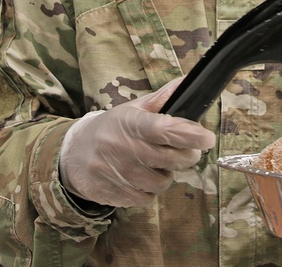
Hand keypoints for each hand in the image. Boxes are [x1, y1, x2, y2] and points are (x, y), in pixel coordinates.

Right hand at [59, 78, 216, 207]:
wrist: (73, 153)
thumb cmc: (112, 128)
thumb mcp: (133, 109)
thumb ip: (163, 98)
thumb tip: (189, 82)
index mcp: (130, 122)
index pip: (164, 129)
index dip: (190, 134)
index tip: (207, 137)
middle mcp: (123, 148)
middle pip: (171, 160)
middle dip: (187, 156)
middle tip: (186, 150)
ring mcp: (117, 173)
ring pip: (162, 183)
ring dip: (166, 175)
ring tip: (155, 164)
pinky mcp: (113, 194)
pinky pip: (147, 199)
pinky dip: (150, 191)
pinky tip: (141, 178)